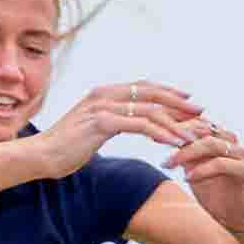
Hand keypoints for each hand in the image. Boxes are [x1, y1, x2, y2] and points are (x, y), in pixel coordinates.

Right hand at [39, 81, 202, 176]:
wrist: (41, 156)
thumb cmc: (67, 147)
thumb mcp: (94, 129)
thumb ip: (113, 121)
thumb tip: (131, 123)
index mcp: (104, 93)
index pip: (143, 87)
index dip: (168, 92)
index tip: (189, 101)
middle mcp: (104, 94)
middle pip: (151, 94)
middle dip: (179, 103)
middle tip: (202, 112)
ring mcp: (102, 107)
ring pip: (149, 110)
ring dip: (175, 122)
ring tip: (194, 134)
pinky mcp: (101, 123)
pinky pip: (139, 125)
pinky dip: (160, 133)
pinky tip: (174, 142)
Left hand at [162, 119, 243, 231]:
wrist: (234, 218)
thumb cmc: (212, 193)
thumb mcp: (191, 168)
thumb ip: (182, 152)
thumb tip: (158, 133)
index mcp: (219, 136)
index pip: (196, 121)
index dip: (175, 123)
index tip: (152, 130)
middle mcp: (232, 141)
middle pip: (203, 128)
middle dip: (178, 135)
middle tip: (157, 142)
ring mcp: (241, 154)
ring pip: (212, 144)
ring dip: (187, 152)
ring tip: (170, 163)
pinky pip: (221, 164)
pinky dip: (202, 170)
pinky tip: (187, 178)